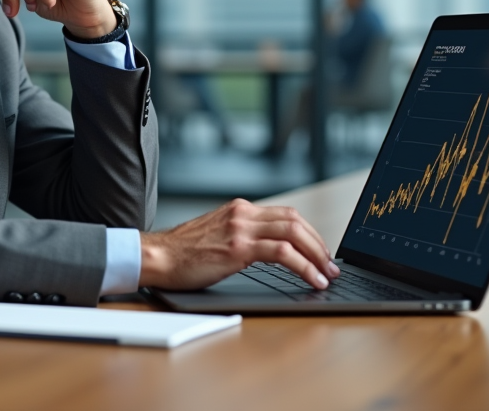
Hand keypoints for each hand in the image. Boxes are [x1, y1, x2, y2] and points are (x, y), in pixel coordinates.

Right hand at [138, 199, 339, 290]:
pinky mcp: (238, 248)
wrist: (157, 256)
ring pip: (294, 233)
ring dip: (317, 255)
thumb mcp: (217, 235)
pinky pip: (282, 253)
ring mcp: (241, 228)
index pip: (287, 215)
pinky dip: (304, 266)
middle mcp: (243, 213)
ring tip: (327, 274)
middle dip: (318, 244)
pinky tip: (312, 279)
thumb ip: (241, 235)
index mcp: (240, 209)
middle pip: (296, 221)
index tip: (320, 252)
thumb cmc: (182, 253)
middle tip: (330, 265)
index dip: (309, 233)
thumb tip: (268, 251)